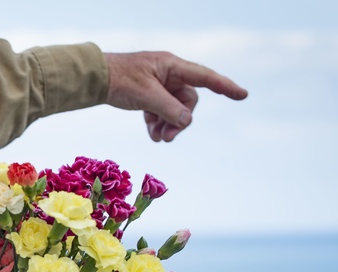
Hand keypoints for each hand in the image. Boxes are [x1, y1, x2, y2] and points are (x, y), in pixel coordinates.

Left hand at [104, 51, 247, 141]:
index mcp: (172, 66)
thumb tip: (186, 122)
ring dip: (168, 125)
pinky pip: (161, 111)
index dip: (225, 87)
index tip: (243, 95)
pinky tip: (151, 134)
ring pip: (174, 109)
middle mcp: (169, 74)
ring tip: (157, 138)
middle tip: (167, 138)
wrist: (95, 80)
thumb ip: (169, 109)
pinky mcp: (149, 95)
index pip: (205, 77)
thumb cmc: (120, 80)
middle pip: (187, 101)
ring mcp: (159, 85)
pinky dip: (157, 123)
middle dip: (179, 120)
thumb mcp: (146, 96)